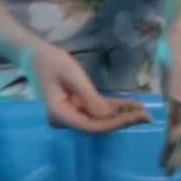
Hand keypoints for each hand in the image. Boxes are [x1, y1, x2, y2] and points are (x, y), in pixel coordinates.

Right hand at [21, 41, 150, 134]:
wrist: (33, 54)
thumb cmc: (50, 61)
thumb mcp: (72, 76)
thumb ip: (89, 97)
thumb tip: (108, 116)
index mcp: (60, 116)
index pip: (93, 126)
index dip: (116, 123)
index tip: (137, 117)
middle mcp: (64, 120)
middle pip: (98, 125)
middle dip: (122, 120)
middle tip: (148, 116)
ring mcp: (69, 115)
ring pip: (99, 119)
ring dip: (120, 115)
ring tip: (143, 111)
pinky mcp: (74, 107)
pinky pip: (95, 110)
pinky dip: (111, 108)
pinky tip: (129, 106)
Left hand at [156, 21, 180, 174]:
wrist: (180, 33)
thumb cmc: (179, 44)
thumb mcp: (177, 58)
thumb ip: (177, 80)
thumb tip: (176, 102)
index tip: (170, 140)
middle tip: (170, 170)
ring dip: (180, 153)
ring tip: (167, 170)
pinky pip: (178, 128)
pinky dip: (172, 142)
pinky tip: (163, 154)